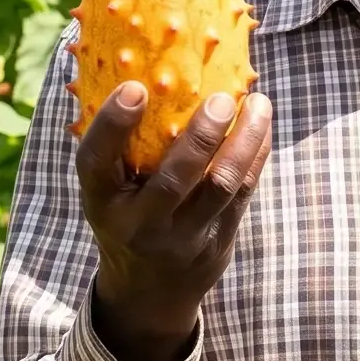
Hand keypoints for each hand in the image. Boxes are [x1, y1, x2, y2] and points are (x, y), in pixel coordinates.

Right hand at [76, 84, 275, 360]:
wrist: (148, 294)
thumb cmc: (124, 218)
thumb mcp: (104, 192)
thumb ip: (114, 148)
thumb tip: (127, 66)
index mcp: (102, 204)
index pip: (97, 164)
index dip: (112, 126)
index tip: (134, 87)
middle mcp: (141, 224)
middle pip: (175, 179)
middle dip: (202, 136)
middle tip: (221, 98)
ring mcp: (184, 238)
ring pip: (222, 186)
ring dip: (245, 141)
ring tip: (259, 103)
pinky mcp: (218, 241)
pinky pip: (244, 193)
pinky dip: (257, 155)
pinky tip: (263, 125)